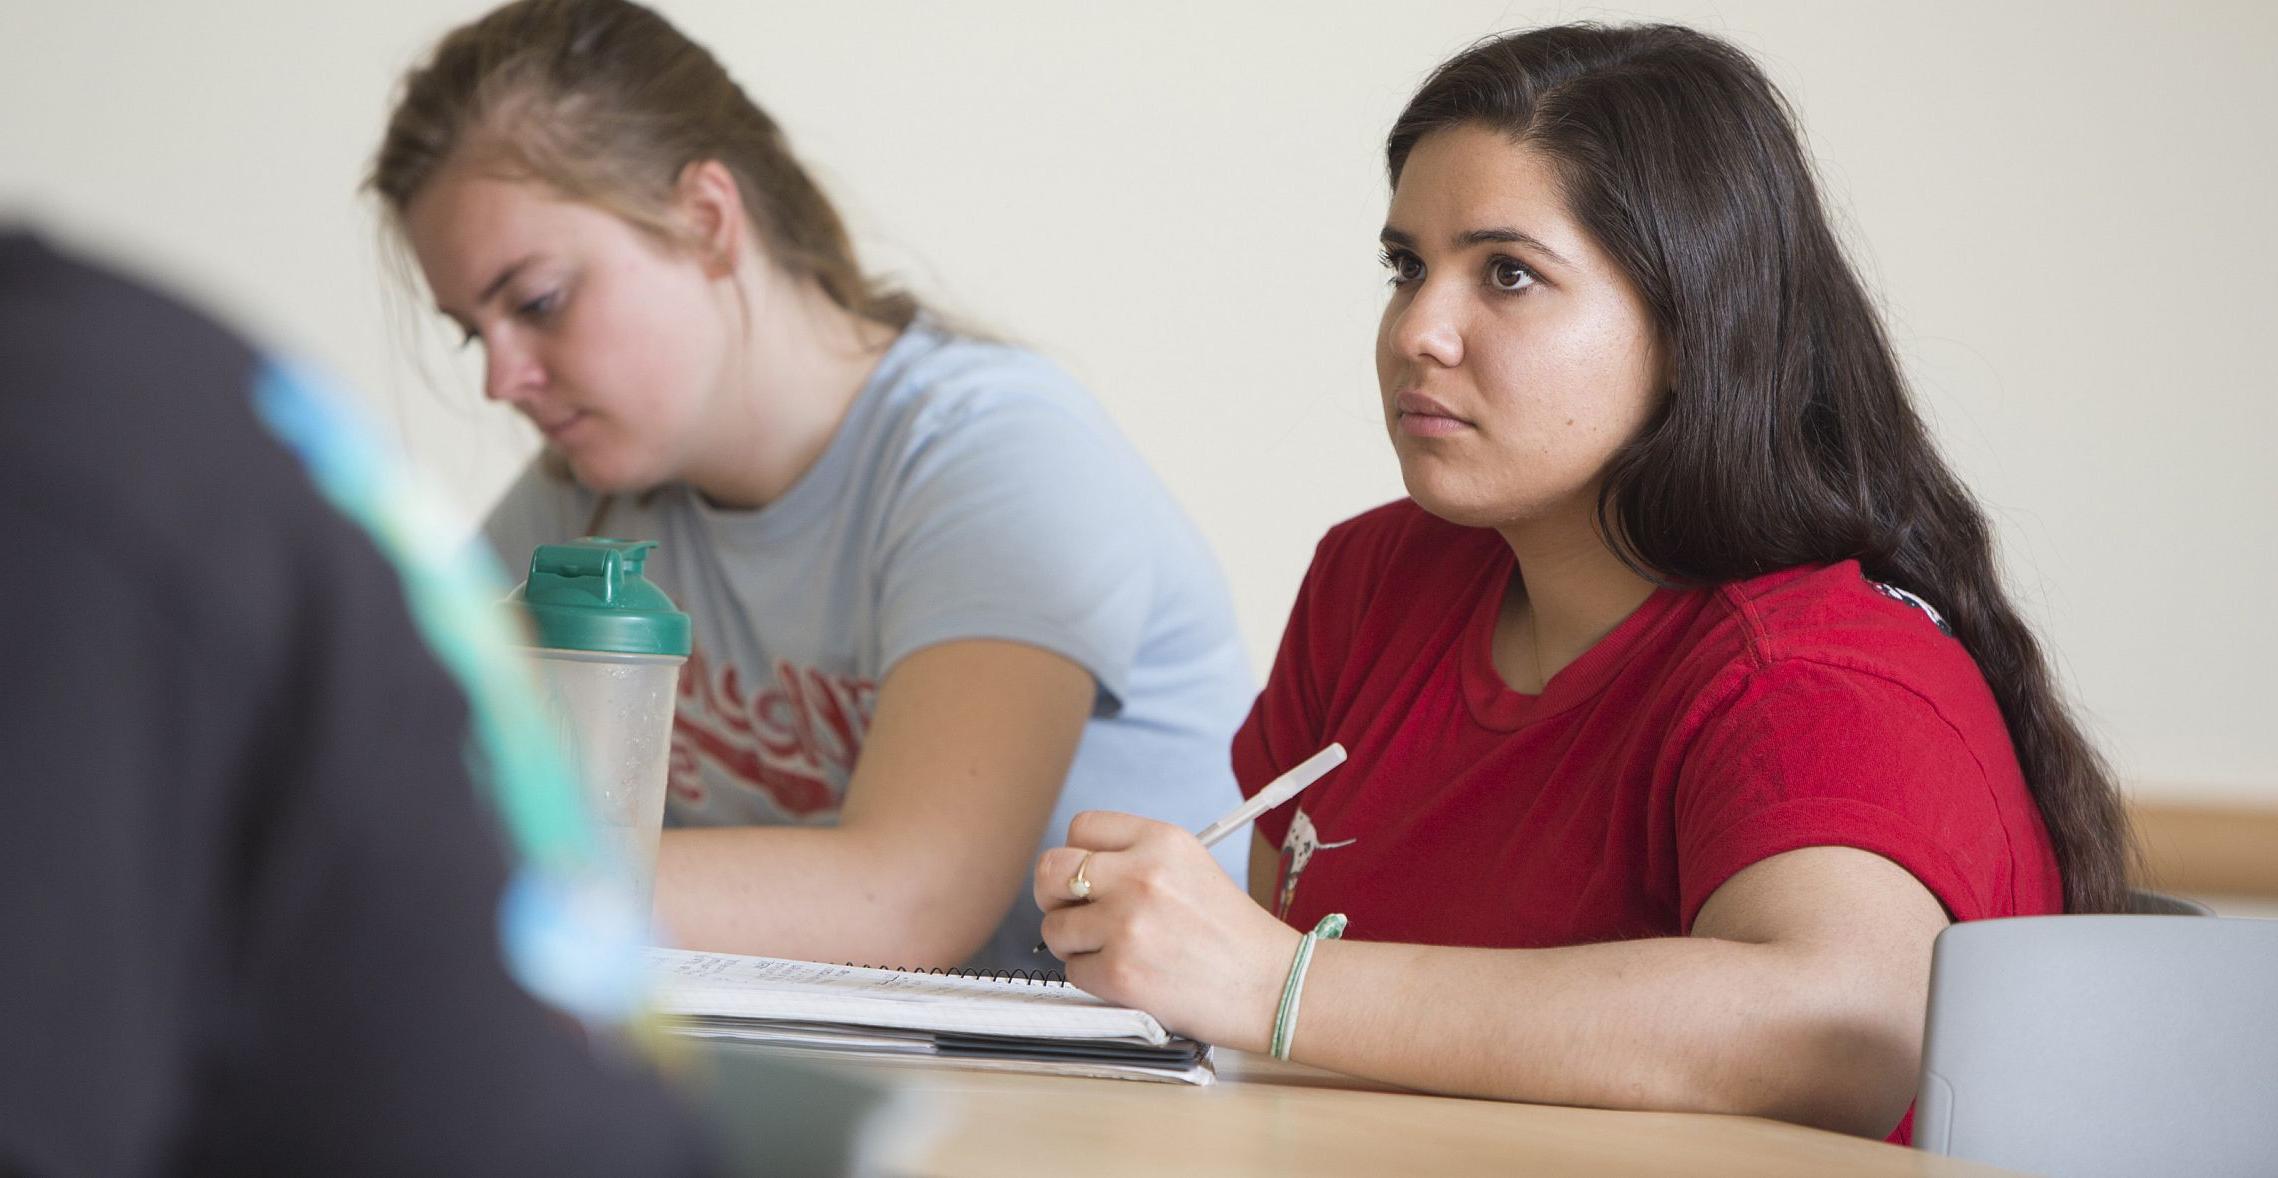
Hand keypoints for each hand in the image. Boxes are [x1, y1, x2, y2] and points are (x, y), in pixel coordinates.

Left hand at [1034, 811, 1300, 1051]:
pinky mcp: (1120, 971)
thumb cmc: (1233, 933)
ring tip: (1115, 951)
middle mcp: (1140, 874)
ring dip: (1075, 944)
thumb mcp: (1192, 866)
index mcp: (1161, 840)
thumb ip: (1135, 858)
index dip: (1077, 854)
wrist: (1271, 985)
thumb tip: (1075, 870)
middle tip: (1073, 913)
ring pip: (1054, 927)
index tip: (1087, 877)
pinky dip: (1094, 978)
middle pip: (1051, 870)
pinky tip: (1130, 976)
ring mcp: (1127, 924)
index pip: (1081, 826)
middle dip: (1053, 896)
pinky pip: (1073, 970)